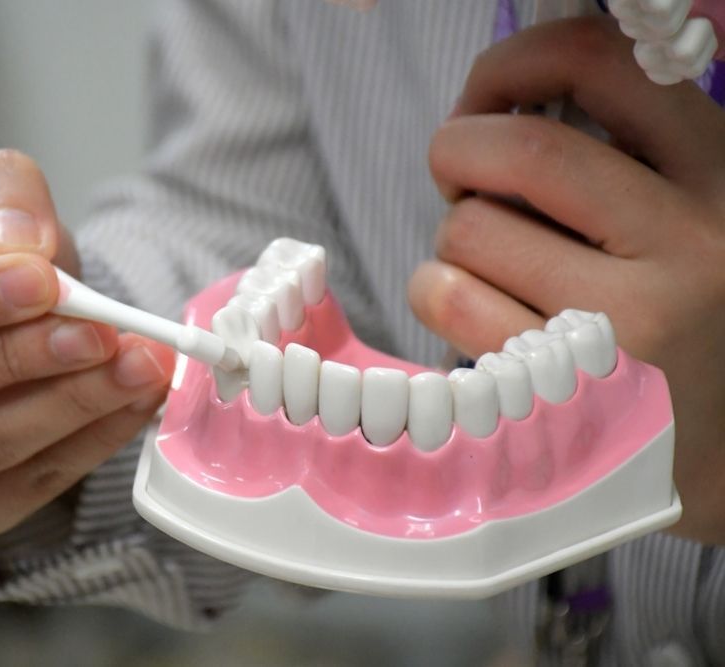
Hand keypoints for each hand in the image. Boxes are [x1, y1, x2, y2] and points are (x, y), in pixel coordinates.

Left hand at [409, 18, 724, 542]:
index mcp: (719, 177)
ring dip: (449, 241)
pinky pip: (453, 302)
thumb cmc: (681, 323)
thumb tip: (494, 105)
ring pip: (471, 230)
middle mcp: (692, 241)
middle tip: (455, 180)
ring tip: (484, 268)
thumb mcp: (685, 221)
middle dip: (455, 151)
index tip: (480, 100)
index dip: (511, 65)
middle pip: (520, 150)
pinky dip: (438, 295)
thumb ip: (616, 161)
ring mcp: (633, 320)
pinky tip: (474, 317)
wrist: (719, 452)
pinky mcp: (571, 388)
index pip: (603, 66)